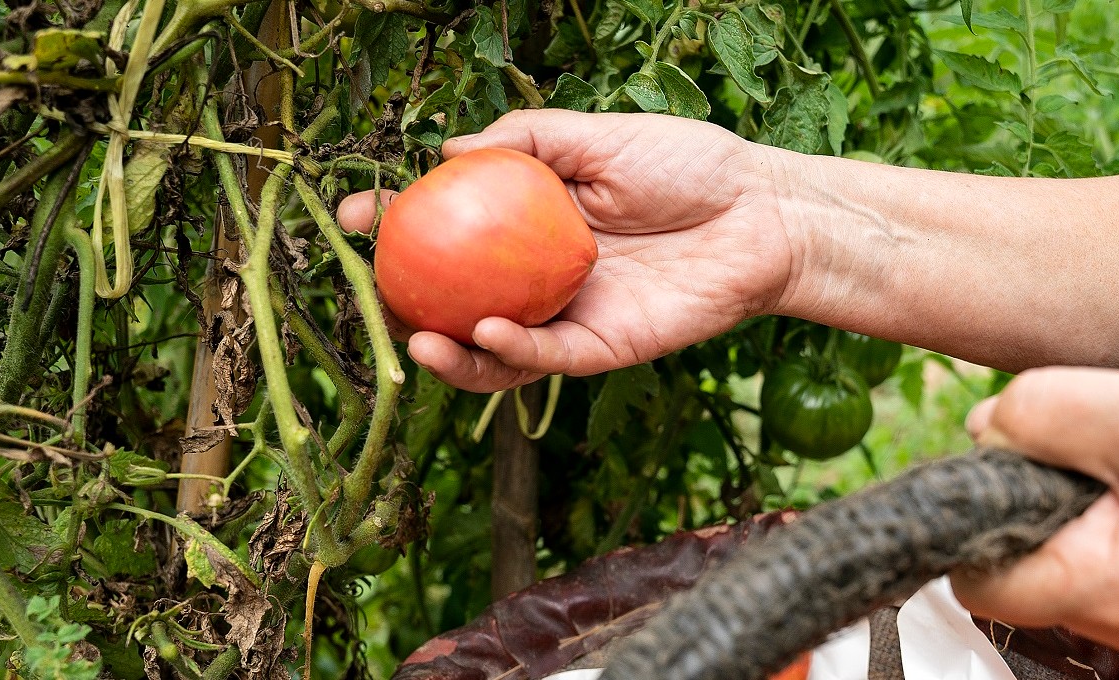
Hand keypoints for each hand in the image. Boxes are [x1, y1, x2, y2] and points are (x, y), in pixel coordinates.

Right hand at [337, 110, 798, 391]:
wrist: (765, 212)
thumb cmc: (692, 166)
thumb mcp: (599, 138)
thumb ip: (528, 142)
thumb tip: (448, 149)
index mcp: (530, 223)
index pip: (448, 230)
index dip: (396, 226)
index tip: (352, 217)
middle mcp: (539, 276)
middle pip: (456, 301)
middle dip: (404, 306)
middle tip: (370, 291)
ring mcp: (570, 316)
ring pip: (494, 352)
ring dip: (451, 353)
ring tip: (419, 339)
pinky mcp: (607, 347)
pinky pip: (549, 359)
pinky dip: (514, 352)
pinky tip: (489, 332)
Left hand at [953, 368, 1118, 656]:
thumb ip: (1039, 415)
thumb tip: (984, 433)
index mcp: (1101, 590)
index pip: (977, 580)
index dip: (972, 514)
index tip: (1005, 462)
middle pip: (1024, 572)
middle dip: (1031, 504)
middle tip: (1082, 446)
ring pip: (1073, 565)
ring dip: (1079, 509)